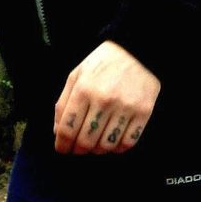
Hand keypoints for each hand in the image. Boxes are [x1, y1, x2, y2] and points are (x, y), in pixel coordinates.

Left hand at [53, 40, 160, 154]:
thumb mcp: (76, 76)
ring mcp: (125, 107)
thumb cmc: (102, 64)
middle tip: (78, 149)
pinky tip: (113, 143)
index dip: (62, 145)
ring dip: (98, 150)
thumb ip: (63, 103)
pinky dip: (118, 148)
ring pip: (106, 145)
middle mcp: (103, 100)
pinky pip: (128, 142)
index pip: (67, 129)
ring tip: (95, 145)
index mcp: (83, 90)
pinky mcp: (143, 112)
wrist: (136, 51)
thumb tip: (57, 132)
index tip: (62, 149)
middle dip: (78, 150)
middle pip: (86, 141)